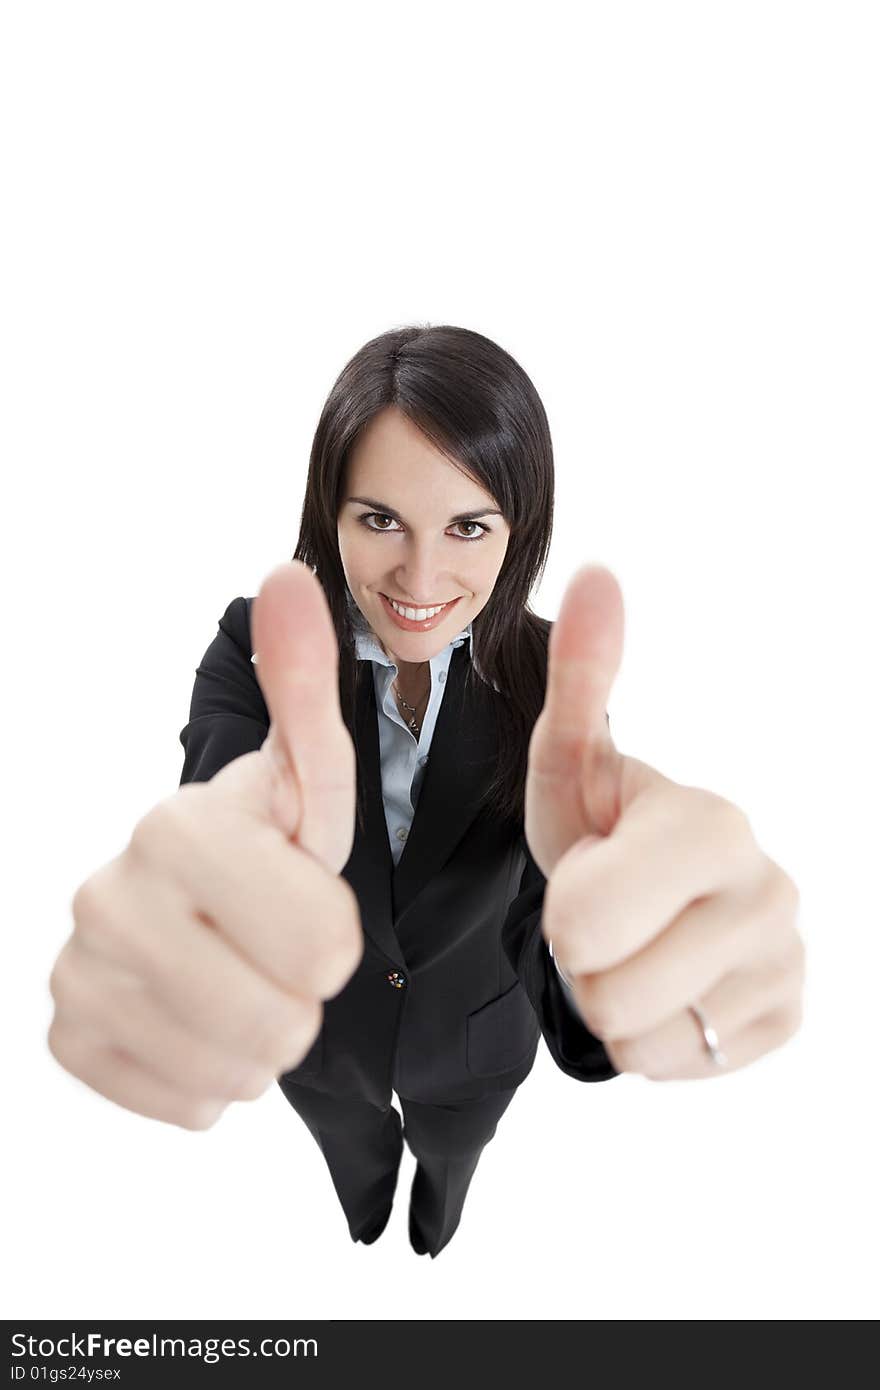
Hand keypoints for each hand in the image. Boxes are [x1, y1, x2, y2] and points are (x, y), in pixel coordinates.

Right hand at [48, 561, 361, 1127]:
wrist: (190, 906)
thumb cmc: (262, 843)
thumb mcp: (303, 778)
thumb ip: (304, 688)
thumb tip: (287, 575)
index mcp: (176, 825)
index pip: (322, 947)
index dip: (336, 937)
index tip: (306, 904)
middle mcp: (106, 894)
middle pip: (278, 1023)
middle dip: (301, 999)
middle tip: (276, 955)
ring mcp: (76, 972)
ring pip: (234, 1075)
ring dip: (261, 1043)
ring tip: (242, 984)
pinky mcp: (66, 1037)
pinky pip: (182, 1106)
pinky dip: (211, 1079)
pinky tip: (199, 1020)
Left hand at [524, 565, 804, 1079]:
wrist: (652, 893)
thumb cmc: (602, 826)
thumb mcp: (569, 762)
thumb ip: (581, 676)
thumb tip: (599, 573)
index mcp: (710, 822)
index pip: (583, 922)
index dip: (561, 913)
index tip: (589, 878)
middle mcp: (769, 888)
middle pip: (607, 992)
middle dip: (584, 964)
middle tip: (608, 921)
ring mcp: (786, 956)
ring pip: (638, 1038)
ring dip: (615, 1004)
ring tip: (637, 950)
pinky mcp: (789, 1013)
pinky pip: (678, 1064)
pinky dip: (656, 1038)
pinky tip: (671, 984)